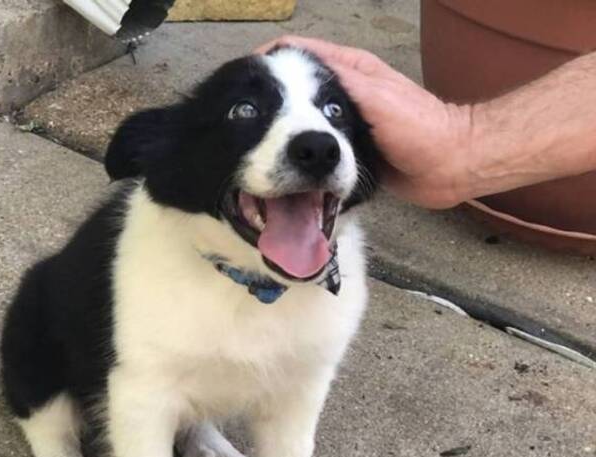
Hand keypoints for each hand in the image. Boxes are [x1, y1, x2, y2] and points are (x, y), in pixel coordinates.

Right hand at [257, 36, 472, 208]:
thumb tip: (295, 61)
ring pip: (304, 118)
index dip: (270, 59)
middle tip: (245, 116)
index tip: (243, 78)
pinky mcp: (348, 150)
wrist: (449, 166)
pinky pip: (317, 147)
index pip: (300, 52)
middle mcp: (344, 92)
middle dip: (270, 95)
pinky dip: (300, 150)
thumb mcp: (376, 96)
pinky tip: (283, 162)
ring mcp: (345, 122)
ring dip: (283, 125)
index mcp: (350, 69)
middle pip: (297, 85)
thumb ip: (339, 79)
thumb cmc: (419, 129)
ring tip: (255, 140)